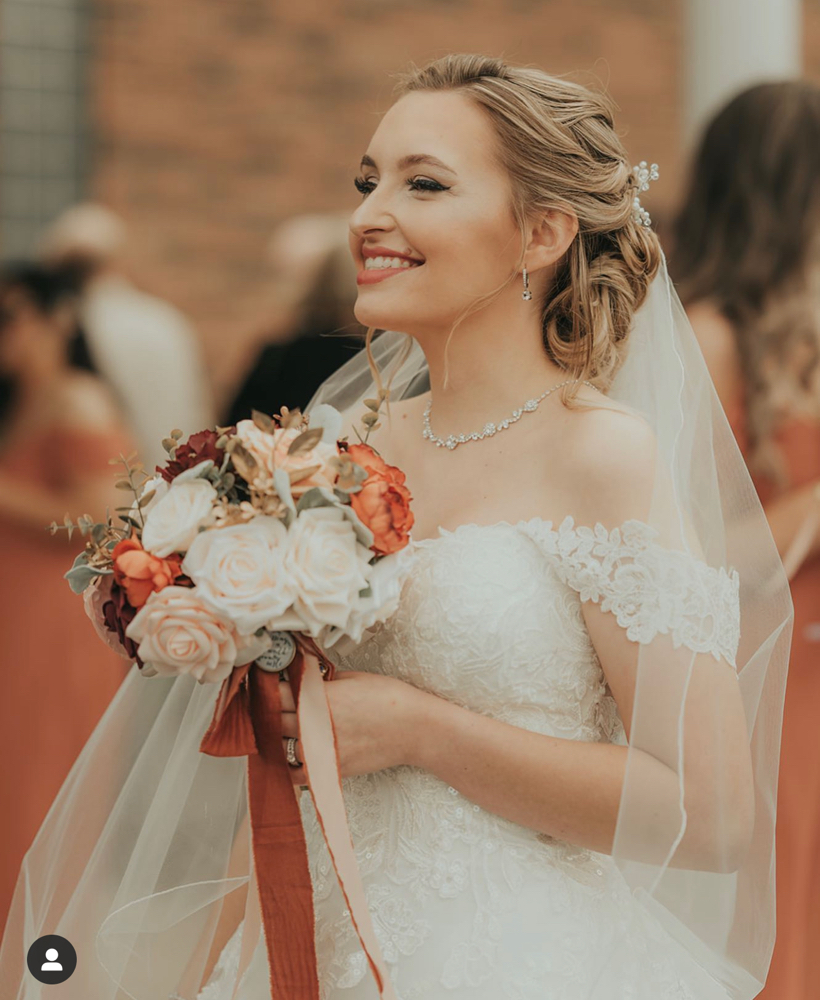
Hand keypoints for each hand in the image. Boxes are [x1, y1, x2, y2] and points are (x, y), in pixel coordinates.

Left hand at [278, 670, 426, 785]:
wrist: (413, 729)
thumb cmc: (388, 698)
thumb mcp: (353, 677)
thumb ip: (323, 681)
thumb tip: (302, 679)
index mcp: (319, 698)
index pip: (276, 695)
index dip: (267, 689)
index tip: (264, 686)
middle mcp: (315, 726)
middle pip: (272, 721)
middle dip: (268, 713)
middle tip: (266, 706)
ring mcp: (320, 751)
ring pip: (278, 748)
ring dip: (275, 739)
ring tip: (277, 730)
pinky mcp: (329, 769)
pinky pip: (295, 774)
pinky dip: (288, 766)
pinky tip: (290, 755)